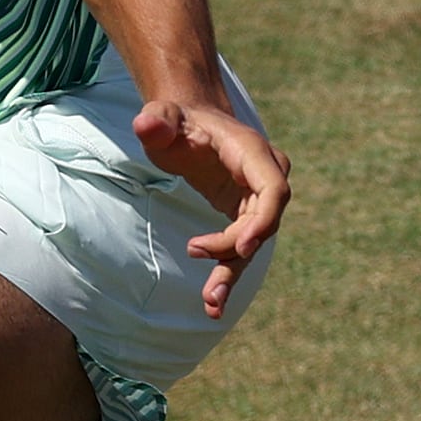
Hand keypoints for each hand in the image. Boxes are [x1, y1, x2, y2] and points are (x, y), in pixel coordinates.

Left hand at [132, 97, 290, 316]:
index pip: (274, 189)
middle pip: (263, 222)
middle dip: (237, 252)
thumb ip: (157, 120)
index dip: (264, 220)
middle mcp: (264, 177)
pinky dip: (227, 274)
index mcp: (252, 152)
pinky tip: (213, 305)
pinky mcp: (245, 216)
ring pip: (252, 242)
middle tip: (206, 277)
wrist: (190, 123)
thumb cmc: (178, 120)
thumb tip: (146, 124)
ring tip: (210, 304)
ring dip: (231, 274)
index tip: (243, 246)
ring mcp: (257, 199)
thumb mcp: (163, 116)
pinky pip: (241, 248)